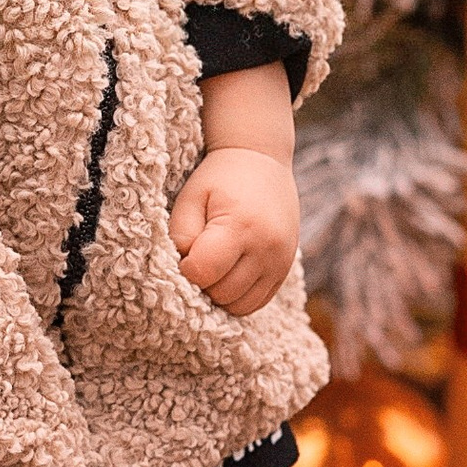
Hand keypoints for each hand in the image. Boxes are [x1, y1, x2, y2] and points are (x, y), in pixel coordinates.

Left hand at [169, 147, 300, 314]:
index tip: (183, 254)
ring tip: (212, 268)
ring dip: (219, 295)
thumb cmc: (220, 178)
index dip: (185, 269)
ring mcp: (280, 262)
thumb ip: (180, 234)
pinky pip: (257, 303)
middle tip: (196, 260)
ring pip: (240, 306)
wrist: (262, 160)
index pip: (203, 272)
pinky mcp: (285, 270)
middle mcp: (266, 248)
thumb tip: (183, 268)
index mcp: (240, 226)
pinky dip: (238, 297)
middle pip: (222, 294)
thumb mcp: (192, 197)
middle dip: (202, 284)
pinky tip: (228, 275)